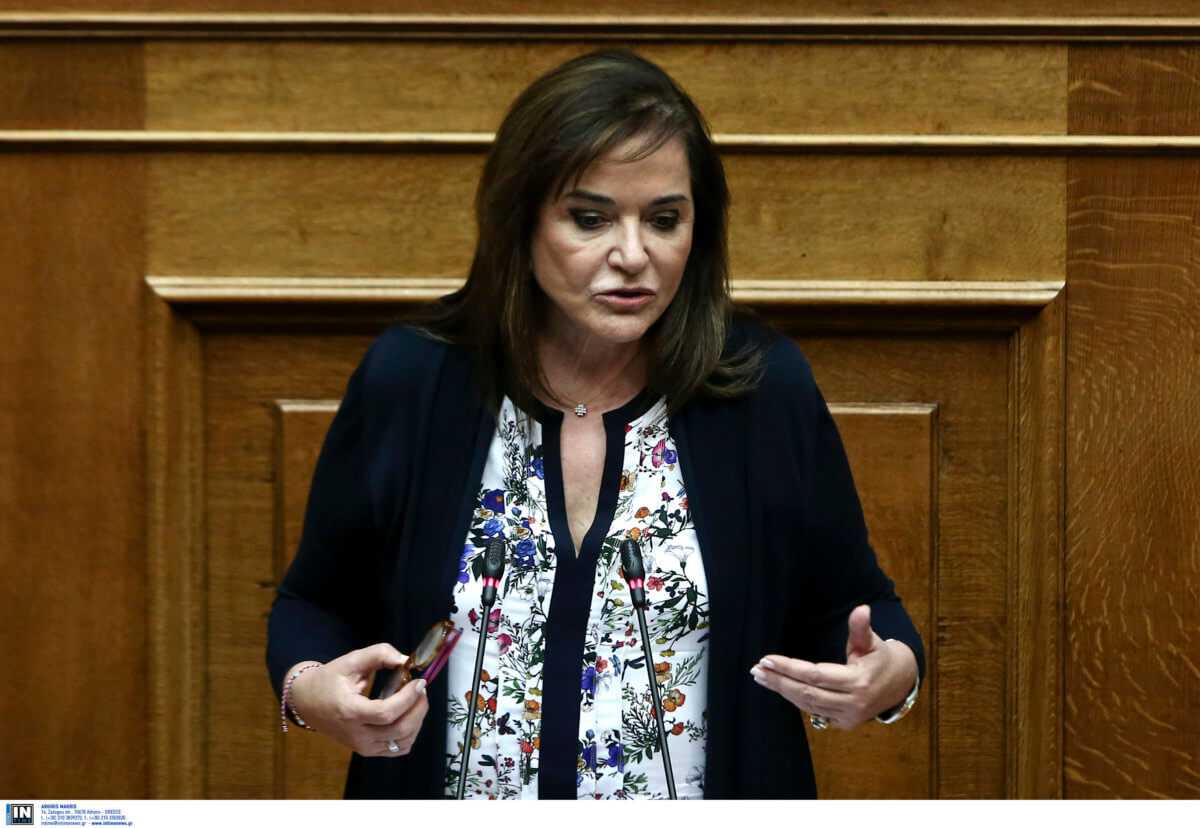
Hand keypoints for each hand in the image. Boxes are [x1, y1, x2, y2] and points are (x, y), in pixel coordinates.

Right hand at [287, 643, 429, 756]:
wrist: (306, 702)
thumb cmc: (327, 680)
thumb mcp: (350, 661)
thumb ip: (378, 654)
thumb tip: (405, 659)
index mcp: (349, 712)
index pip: (386, 713)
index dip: (407, 699)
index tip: (419, 682)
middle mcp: (356, 735)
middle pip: (399, 730)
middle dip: (418, 708)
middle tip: (421, 688)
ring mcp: (363, 746)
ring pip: (402, 742)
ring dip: (417, 720)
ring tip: (416, 699)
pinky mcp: (368, 750)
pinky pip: (397, 749)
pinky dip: (410, 733)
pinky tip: (409, 715)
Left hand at [750, 605, 916, 730]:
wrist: (899, 684)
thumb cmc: (880, 657)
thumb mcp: (872, 640)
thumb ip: (861, 627)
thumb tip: (862, 608)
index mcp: (858, 681)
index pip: (815, 675)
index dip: (789, 668)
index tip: (767, 659)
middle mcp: (853, 703)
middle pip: (807, 693)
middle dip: (779, 681)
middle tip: (756, 670)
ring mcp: (848, 717)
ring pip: (808, 705)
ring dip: (783, 691)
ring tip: (762, 677)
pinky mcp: (844, 724)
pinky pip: (814, 711)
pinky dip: (796, 699)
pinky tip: (781, 687)